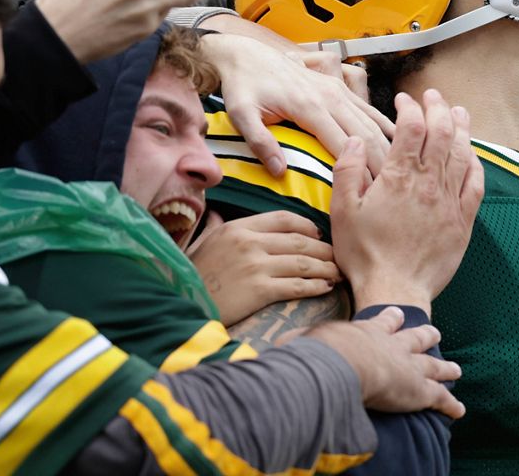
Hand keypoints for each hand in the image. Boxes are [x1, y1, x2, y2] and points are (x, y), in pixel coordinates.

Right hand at [188, 211, 341, 325]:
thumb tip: (218, 215)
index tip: (318, 235)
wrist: (180, 304)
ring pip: (303, 262)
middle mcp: (249, 242)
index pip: (284, 218)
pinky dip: (315, 286)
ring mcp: (255, 266)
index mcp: (238, 227)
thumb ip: (217, 228)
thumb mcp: (203, 243)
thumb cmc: (193, 275)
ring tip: (338, 273)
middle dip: (324, 250)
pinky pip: (296, 286)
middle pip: (300, 241)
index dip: (307, 226)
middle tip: (337, 256)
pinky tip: (326, 288)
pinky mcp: (259, 290)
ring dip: (326, 268)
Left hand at [199, 27, 393, 177]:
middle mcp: (330, 96)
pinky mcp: (338, 87)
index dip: (359, 170)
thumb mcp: (241, 114)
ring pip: (371, 121)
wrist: (245, 54)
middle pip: (365, 134)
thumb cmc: (242, 85)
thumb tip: (280, 172)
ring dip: (387, 145)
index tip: (370, 193)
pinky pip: (367, 107)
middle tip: (392, 190)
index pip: (342, 145)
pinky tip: (397, 139)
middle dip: (381, 162)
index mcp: (309, 106)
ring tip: (399, 172)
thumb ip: (260, 142)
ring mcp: (337, 90)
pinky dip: (384, 124)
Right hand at [306, 306, 464, 418]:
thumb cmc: (320, 355)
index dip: (391, 319)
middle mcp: (393, 345)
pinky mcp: (420, 390)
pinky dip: (451, 405)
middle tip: (435, 332)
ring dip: (445, 368)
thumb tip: (277, 347)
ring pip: (433, 366)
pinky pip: (440, 399)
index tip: (398, 313)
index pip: (382, 322)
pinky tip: (459, 409)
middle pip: (415, 338)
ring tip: (456, 369)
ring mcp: (410, 366)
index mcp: (368, 332)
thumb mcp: (305, 344)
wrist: (344, 365)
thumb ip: (296, 345)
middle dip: (426, 336)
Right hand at [331, 90, 482, 313]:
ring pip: (462, 154)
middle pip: (442, 133)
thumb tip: (356, 140)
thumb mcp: (343, 212)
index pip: (411, 127)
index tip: (403, 100)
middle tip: (433, 95)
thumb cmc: (365, 254)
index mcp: (399, 178)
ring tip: (459, 111)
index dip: (410, 107)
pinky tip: (472, 154)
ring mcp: (449, 201)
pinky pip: (475, 184)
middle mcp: (428, 184)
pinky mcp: (463, 220)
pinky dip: (475, 163)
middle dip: (438, 108)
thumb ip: (348, 172)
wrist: (396, 290)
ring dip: (461, 128)